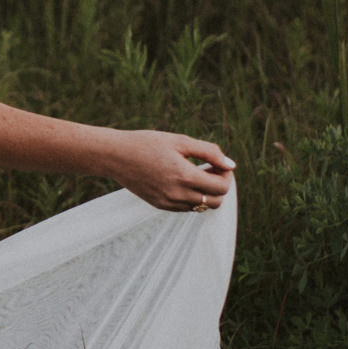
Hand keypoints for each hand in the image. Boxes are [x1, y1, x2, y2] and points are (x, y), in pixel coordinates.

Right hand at [108, 131, 234, 212]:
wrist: (116, 156)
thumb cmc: (148, 143)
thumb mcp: (180, 141)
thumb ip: (209, 152)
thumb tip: (231, 165)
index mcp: (184, 176)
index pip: (222, 188)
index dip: (226, 175)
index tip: (218, 163)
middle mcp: (178, 194)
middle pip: (216, 202)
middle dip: (219, 186)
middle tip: (210, 169)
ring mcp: (168, 203)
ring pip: (202, 206)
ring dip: (206, 192)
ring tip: (195, 173)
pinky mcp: (160, 205)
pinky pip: (186, 207)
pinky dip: (192, 196)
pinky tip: (182, 180)